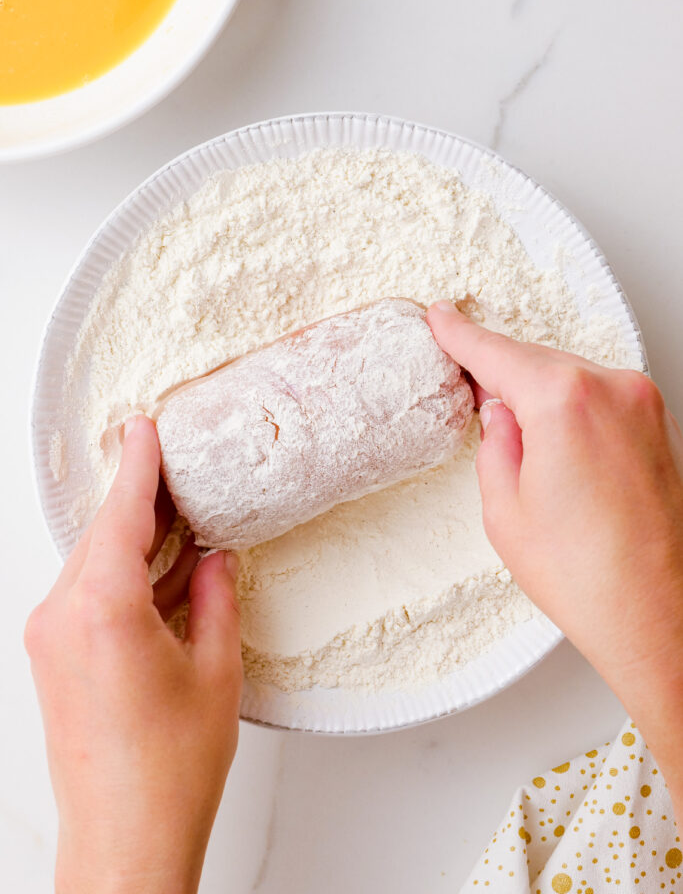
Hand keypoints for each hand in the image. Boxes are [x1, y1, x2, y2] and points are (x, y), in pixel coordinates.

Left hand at [25, 416, 241, 893]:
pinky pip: (87, 594)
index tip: (145, 428)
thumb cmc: (169, 770)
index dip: (139, 466)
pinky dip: (122, 577)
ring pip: (94, 563)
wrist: (124, 839)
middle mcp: (63, 616)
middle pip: (103, 534)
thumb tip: (213, 561)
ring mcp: (50, 638)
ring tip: (180, 525)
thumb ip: (214, 600)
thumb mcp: (215, 670)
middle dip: (140, 503)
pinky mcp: (52, 659)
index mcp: (103, 609)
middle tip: (177, 474)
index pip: (122, 514)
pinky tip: (160, 575)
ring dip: (134, 542)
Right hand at [427, 300, 682, 815]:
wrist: (657, 615)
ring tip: (519, 439)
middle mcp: (612, 389)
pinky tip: (556, 440)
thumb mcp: (505, 509)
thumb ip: (494, 443)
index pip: (497, 353)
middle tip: (470, 393)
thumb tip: (500, 414)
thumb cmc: (587, 576)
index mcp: (564, 401)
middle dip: (502, 374)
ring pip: (570, 376)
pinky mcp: (660, 424)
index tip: (441, 319)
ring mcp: (643, 404)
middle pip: (537, 361)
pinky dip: (572, 406)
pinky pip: (600, 395)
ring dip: (539, 394)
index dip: (461, 336)